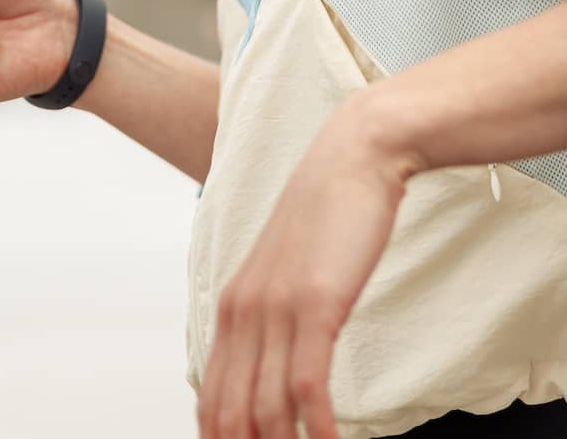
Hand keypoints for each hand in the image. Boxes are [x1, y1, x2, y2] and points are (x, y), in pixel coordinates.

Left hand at [200, 102, 412, 438]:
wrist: (356, 156)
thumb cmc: (331, 213)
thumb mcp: (289, 270)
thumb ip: (276, 315)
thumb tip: (279, 363)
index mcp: (232, 309)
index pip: (210, 400)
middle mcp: (245, 314)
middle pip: (230, 414)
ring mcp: (278, 310)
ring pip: (266, 409)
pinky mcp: (318, 305)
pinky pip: (307, 387)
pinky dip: (318, 429)